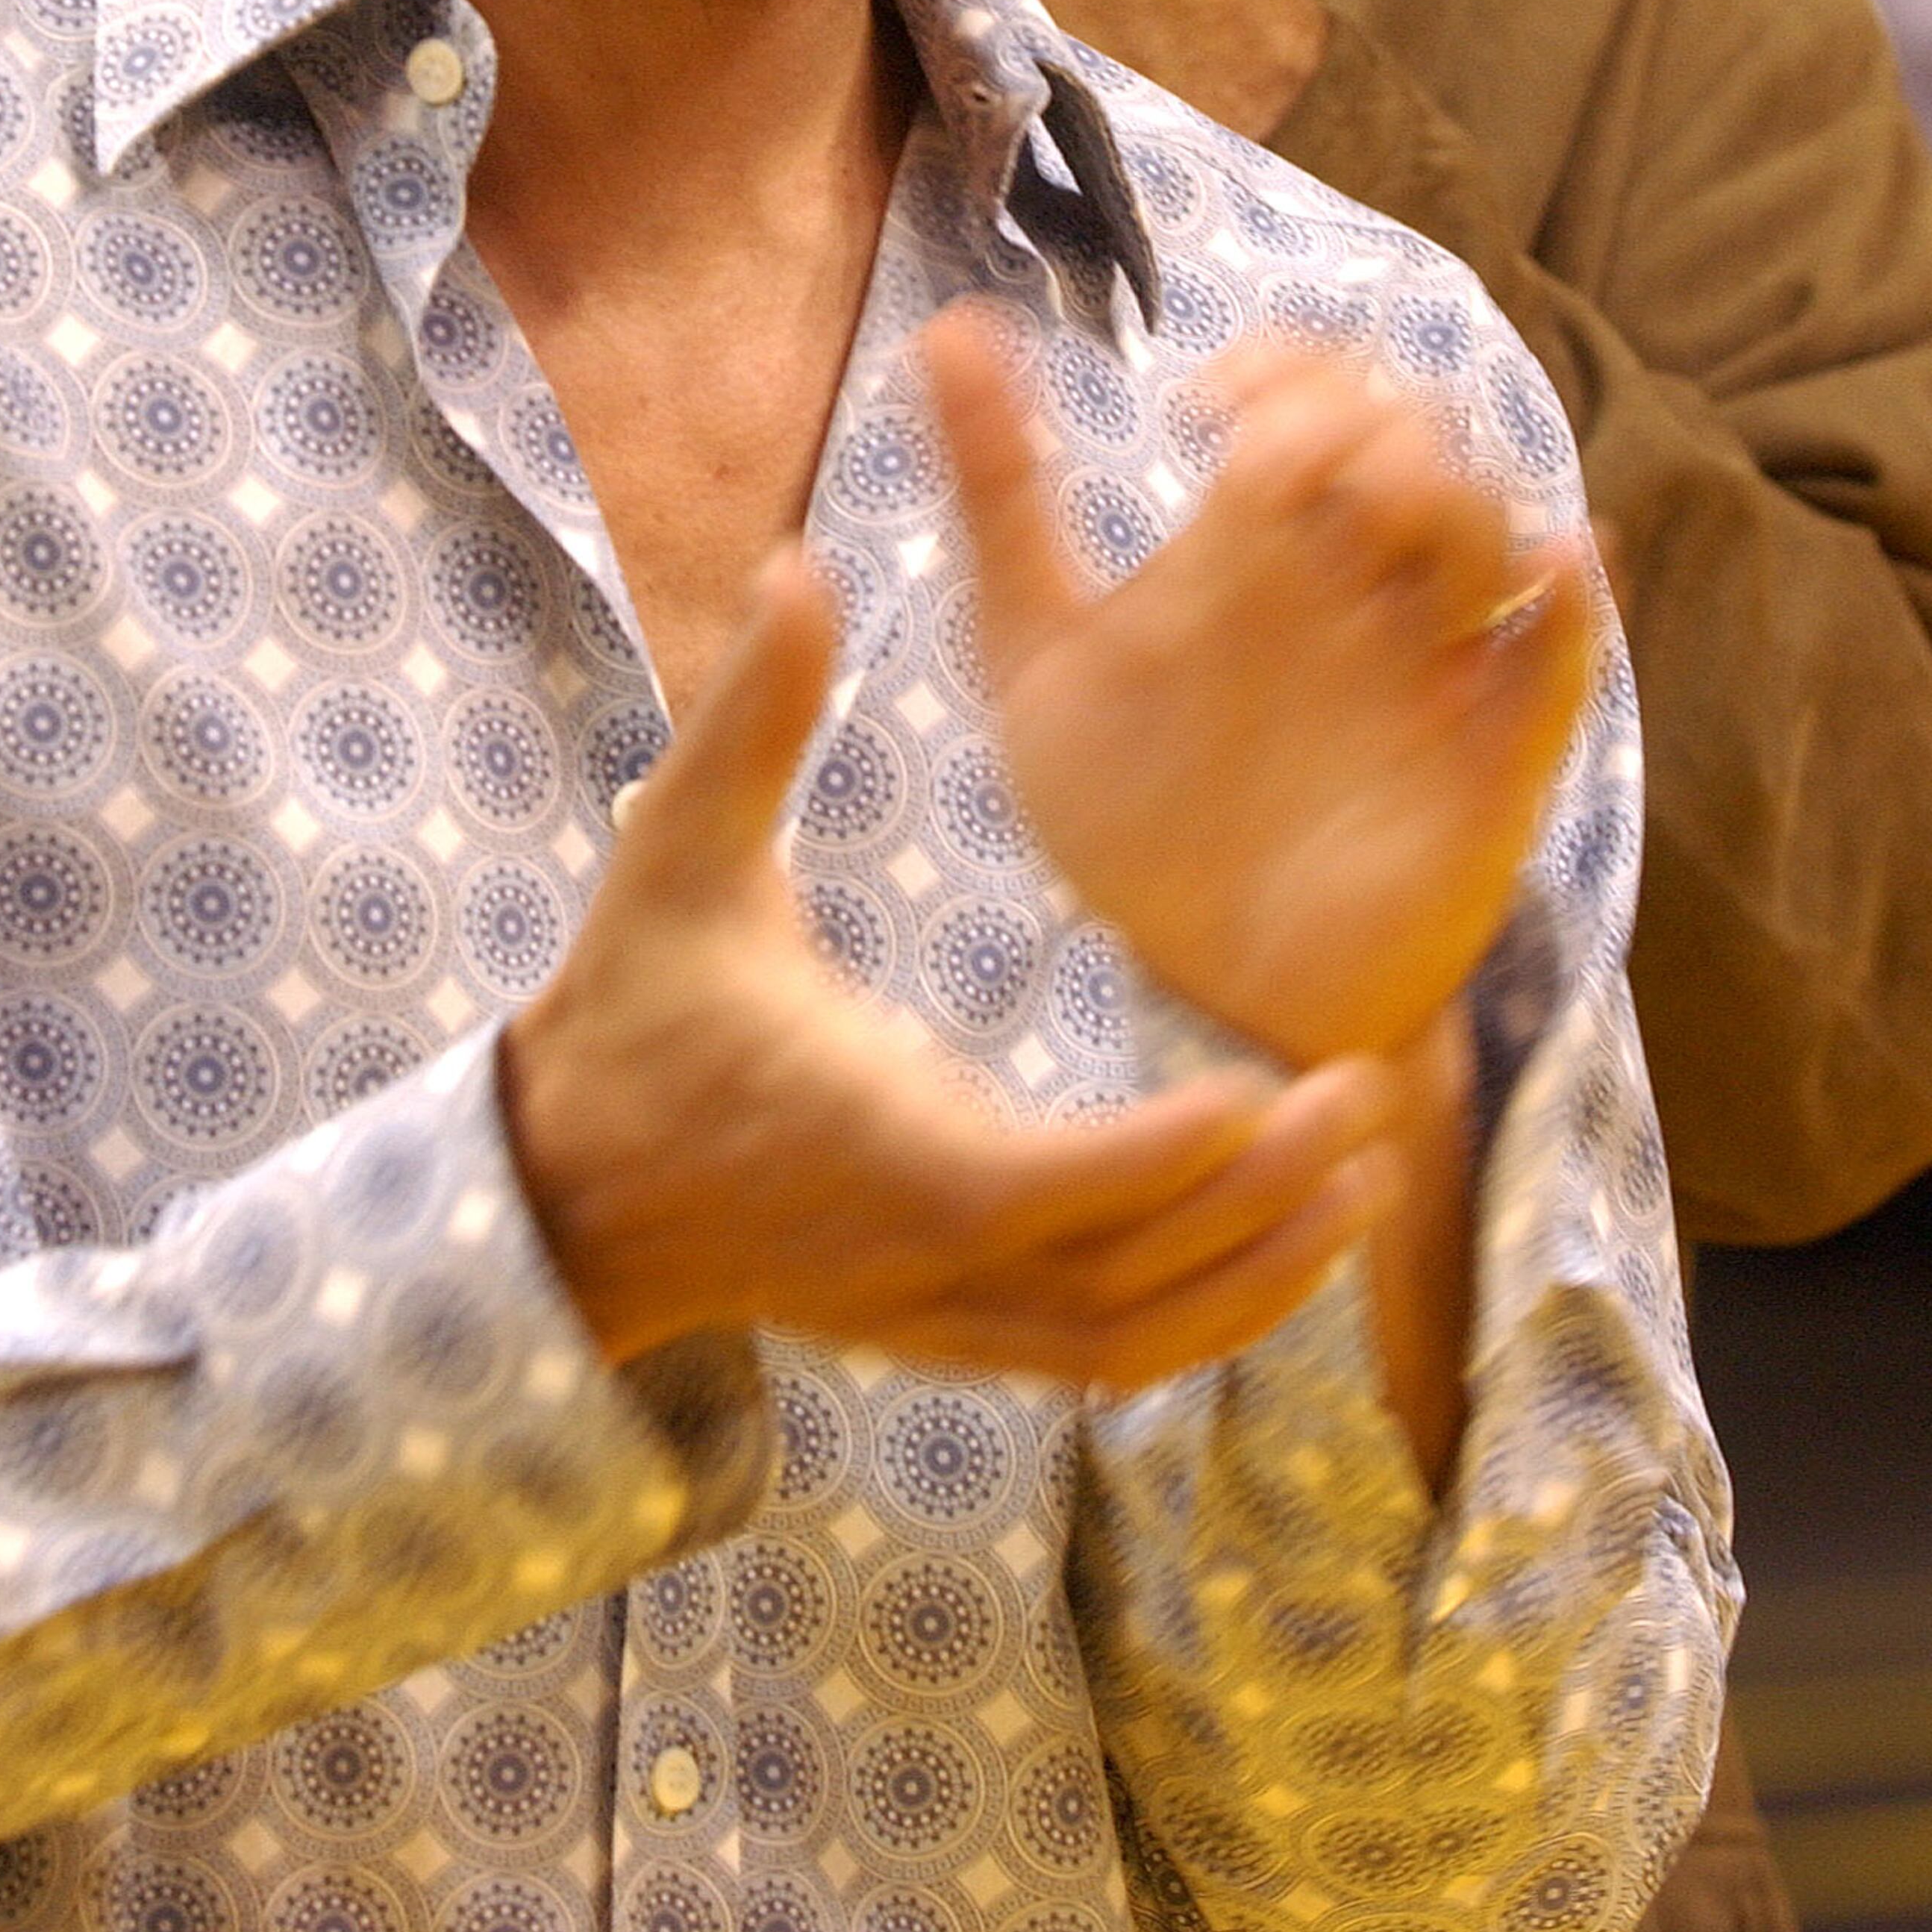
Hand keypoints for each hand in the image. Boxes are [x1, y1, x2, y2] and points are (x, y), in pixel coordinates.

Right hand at [499, 554, 1405, 1382]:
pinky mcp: (944, 1339)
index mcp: (880, 1146)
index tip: (1274, 1080)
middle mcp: (926, 1258)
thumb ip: (750, 717)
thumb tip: (796, 567)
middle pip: (1132, 1275)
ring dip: (1258, 1277)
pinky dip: (1203, 1323)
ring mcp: (937, 1318)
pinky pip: (1102, 1363)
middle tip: (1369, 1099)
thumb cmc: (632, 1010)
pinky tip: (1282, 1251)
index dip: (1175, 1151)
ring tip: (1365, 1179)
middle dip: (1264, 1205)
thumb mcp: (676, 851)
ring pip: (1135, 1341)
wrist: (562, 1189)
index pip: (1057, 1183)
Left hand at [922, 312, 1597, 1068]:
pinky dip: (1573, 605)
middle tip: (1274, 465)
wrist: (1196, 982)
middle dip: (1363, 421)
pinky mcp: (1488, 762)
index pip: (1313, 397)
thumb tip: (944, 329)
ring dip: (1451, 497)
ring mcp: (1433, 670)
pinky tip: (1552, 565)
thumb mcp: (1036, 647)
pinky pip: (1562, 665)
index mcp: (1263, 545)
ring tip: (1373, 515)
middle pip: (1414, 437)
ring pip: (1497, 528)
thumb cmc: (1128, 808)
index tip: (1204, 410)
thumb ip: (998, 493)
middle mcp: (1360, 588)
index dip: (1280, 370)